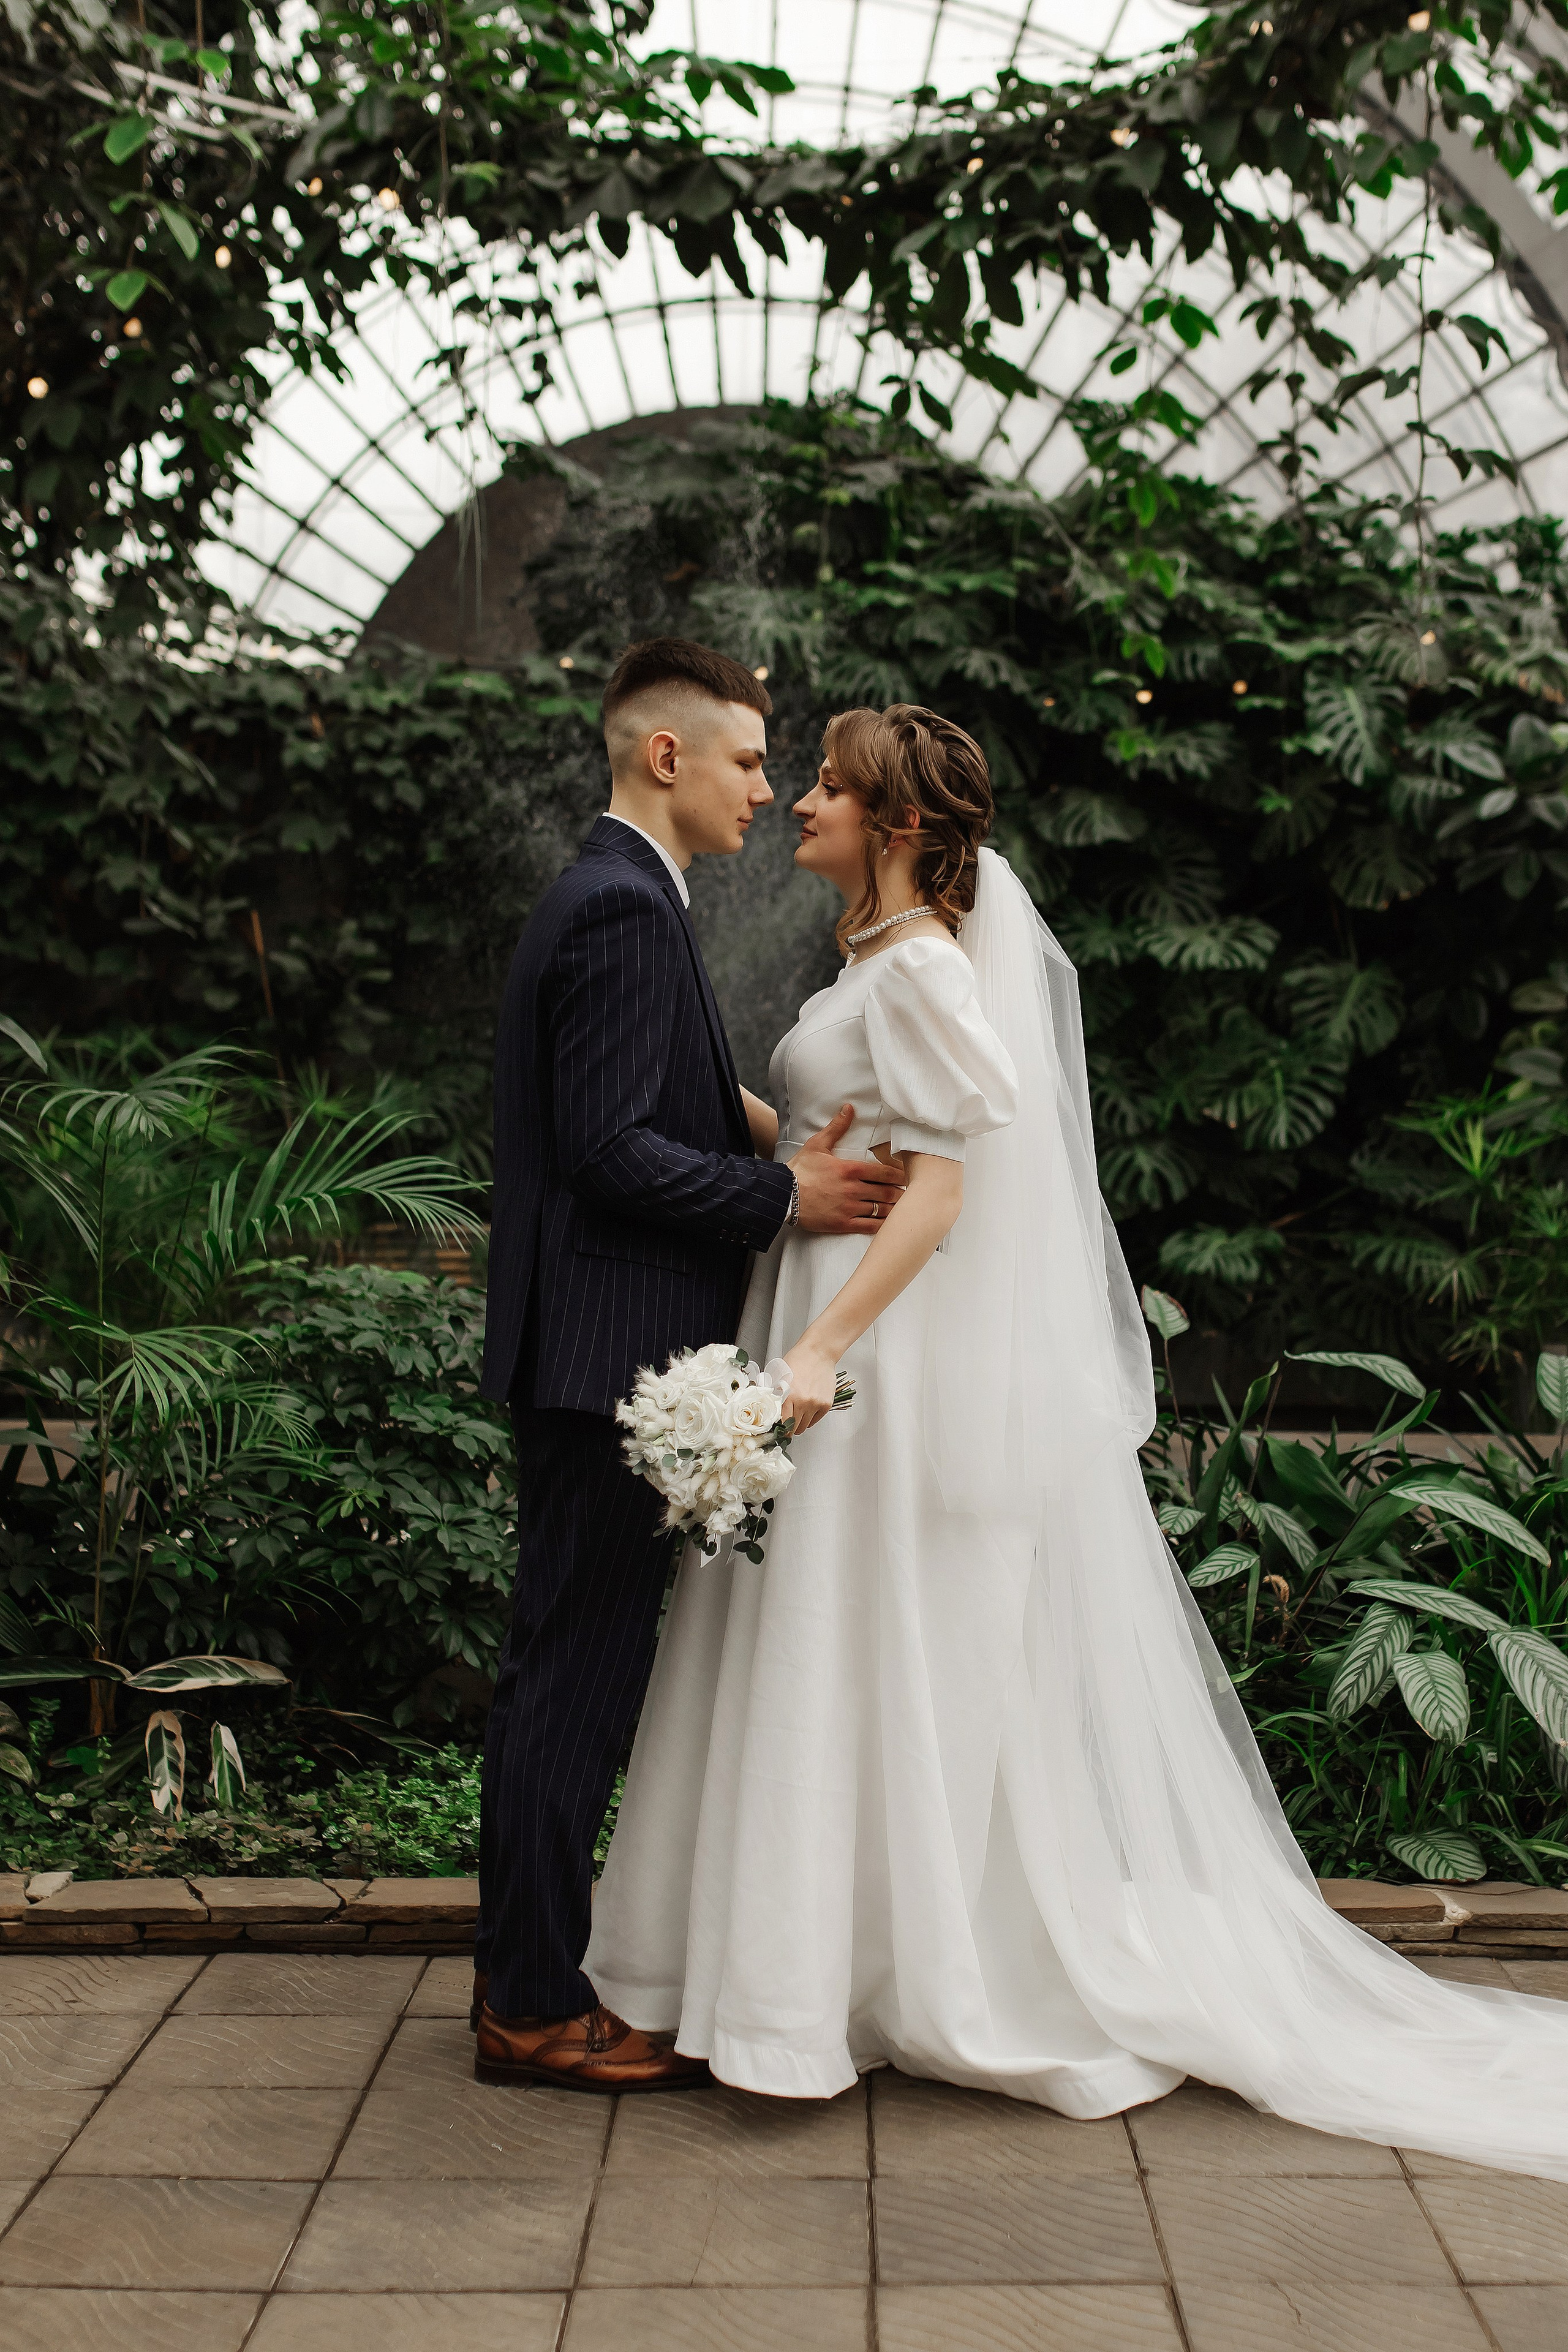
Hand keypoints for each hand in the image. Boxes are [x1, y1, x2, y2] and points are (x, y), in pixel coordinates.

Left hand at [781, 1338, 840, 1433]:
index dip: (780, 1428)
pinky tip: (807, 1408)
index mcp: (789, 1396)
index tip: (779, 1428)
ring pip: (805, 1426)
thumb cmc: (798, 1361)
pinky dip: (810, 1418)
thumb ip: (776, 1396)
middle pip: (794, 1428)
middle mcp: (803, 1402)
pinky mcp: (826, 1404)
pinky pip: (815, 1420)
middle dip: (789, 1426)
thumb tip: (771, 1413)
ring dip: (800, 1422)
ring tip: (797, 1411)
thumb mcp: (780, 1377)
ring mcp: (816, 1404)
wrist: (818, 1352)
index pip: (783, 1424)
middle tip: (787, 1419)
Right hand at [791, 1104, 905, 1236]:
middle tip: (909, 1192)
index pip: (884, 1172)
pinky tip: (889, 1224)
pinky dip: (882, 1225)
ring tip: (903, 1207)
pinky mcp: (842, 1224)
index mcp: (850, 1169)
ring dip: (894, 1208)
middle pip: (887, 1192)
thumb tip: (849, 1108)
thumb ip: (837, 1127)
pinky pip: (869, 1226)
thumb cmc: (800, 1170)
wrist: (782, 1195)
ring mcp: (849, 1208)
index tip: (906, 1175)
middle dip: (900, 1192)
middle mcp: (853, 1189)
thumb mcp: (817, 1144)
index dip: (899, 1174)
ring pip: (881, 1210)